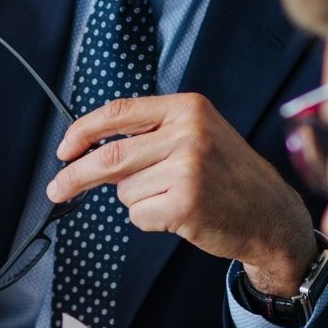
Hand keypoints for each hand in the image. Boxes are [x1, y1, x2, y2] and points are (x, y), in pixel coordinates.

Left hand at [45, 94, 315, 293]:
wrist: (270, 214)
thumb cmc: (228, 176)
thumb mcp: (197, 136)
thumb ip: (150, 137)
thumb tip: (90, 152)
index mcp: (187, 108)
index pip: (118, 113)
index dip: (83, 132)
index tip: (63, 150)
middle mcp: (188, 133)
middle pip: (110, 156)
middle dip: (76, 175)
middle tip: (56, 189)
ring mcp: (188, 169)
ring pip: (125, 190)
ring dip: (138, 200)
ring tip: (174, 196)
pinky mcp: (186, 203)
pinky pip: (139, 215)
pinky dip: (150, 219)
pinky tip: (180, 214)